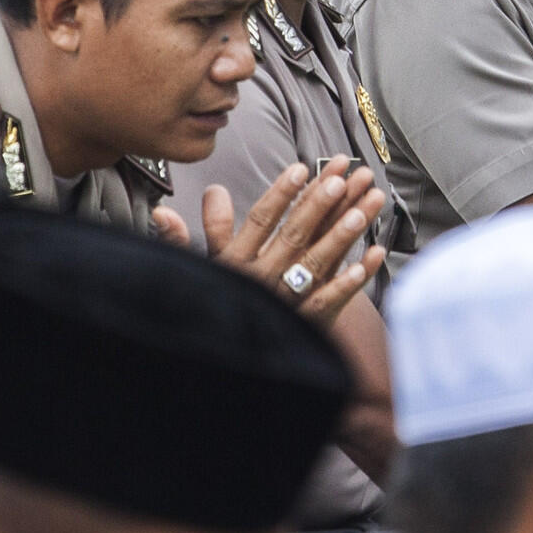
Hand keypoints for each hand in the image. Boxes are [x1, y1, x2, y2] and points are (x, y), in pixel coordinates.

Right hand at [170, 161, 384, 324]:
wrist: (220, 363)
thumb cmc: (215, 306)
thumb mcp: (200, 269)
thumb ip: (192, 237)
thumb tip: (164, 208)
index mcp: (237, 262)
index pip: (260, 222)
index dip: (281, 194)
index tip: (301, 169)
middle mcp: (261, 278)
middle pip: (293, 236)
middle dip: (319, 205)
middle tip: (341, 178)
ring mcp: (284, 302)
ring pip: (317, 263)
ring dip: (342, 235)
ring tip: (364, 208)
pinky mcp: (302, 325)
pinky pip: (328, 302)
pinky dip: (349, 282)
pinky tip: (369, 260)